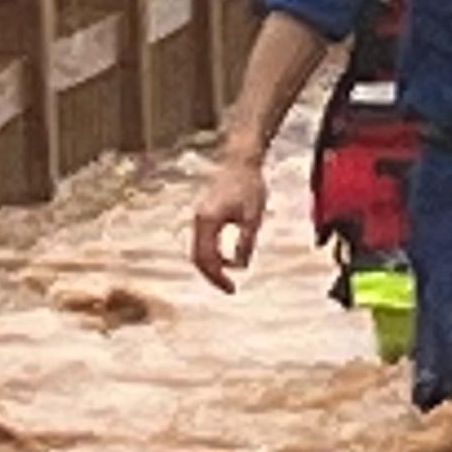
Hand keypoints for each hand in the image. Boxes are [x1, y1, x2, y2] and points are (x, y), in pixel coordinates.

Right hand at [190, 149, 269, 291]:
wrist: (242, 162)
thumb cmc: (249, 186)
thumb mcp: (253, 217)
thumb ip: (246, 242)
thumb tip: (241, 266)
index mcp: (207, 221)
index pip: (207, 259)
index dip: (218, 278)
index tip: (232, 289)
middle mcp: (198, 220)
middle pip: (198, 258)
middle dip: (213, 276)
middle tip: (230, 289)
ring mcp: (199, 217)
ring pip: (199, 251)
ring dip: (212, 266)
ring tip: (229, 278)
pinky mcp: (204, 215)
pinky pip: (203, 242)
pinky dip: (213, 254)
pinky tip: (228, 260)